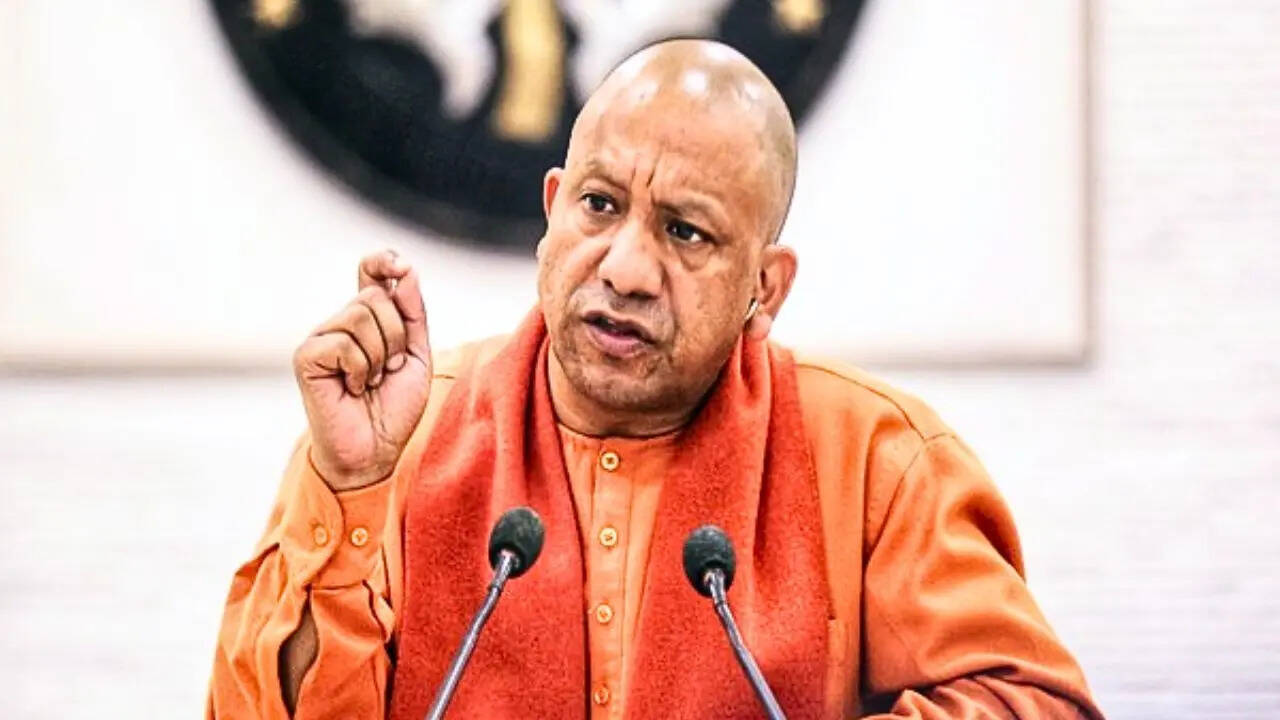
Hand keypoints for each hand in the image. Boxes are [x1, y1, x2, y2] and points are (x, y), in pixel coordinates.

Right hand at [293, 250, 431, 489]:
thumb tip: (406, 270)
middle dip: (395, 337)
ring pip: (360, 317)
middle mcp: (341, 323)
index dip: (383, 261)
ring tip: (371, 382)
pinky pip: (344, 344)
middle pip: (375, 297)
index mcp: (368, 320)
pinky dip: (359, 370)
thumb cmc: (394, 407)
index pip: (371, 273)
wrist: (376, 450)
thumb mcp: (416, 357)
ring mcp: (321, 338)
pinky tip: (353, 390)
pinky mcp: (306, 357)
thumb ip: (412, 315)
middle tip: (388, 371)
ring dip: (379, 357)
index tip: (400, 266)